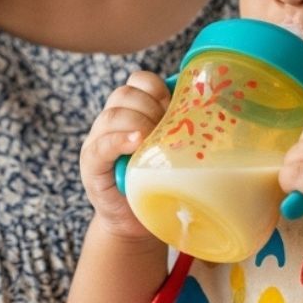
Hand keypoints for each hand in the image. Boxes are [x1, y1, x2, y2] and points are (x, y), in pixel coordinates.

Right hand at [78, 70, 169, 242]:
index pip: (137, 80)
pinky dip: (119, 141)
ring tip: (152, 138)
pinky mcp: (92, 166)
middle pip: (124, 94)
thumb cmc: (158, 180)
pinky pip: (101, 146)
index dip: (156, 87)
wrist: (135, 221)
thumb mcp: (169, 147)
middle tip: (166, 127)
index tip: (172, 105)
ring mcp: (97, 142)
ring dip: (137, 121)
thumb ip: (178, 125)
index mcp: (130, 110)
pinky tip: (136, 143)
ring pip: (112, 115)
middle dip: (150, 106)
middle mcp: (109, 121)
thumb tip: (210, 106)